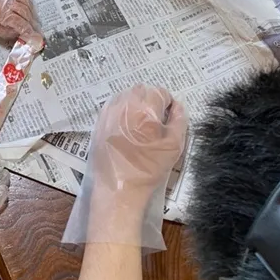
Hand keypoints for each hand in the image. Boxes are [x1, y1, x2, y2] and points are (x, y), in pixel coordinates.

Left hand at [0, 0, 39, 40]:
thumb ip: (6, 32)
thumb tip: (21, 35)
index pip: (21, 23)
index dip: (30, 33)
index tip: (36, 39)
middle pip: (27, 13)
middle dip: (33, 24)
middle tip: (36, 32)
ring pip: (28, 2)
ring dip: (32, 13)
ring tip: (33, 22)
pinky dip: (29, 1)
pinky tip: (29, 8)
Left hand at [90, 86, 185, 203]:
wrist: (120, 188)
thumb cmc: (149, 168)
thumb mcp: (174, 145)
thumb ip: (180, 120)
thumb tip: (178, 106)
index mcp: (145, 108)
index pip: (161, 93)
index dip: (168, 105)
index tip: (168, 121)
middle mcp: (125, 104)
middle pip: (143, 91)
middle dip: (151, 102)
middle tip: (155, 123)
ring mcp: (109, 111)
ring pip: (127, 96)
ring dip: (136, 105)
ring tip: (140, 127)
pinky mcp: (99, 121)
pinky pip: (114, 106)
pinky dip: (122, 111)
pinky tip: (126, 129)